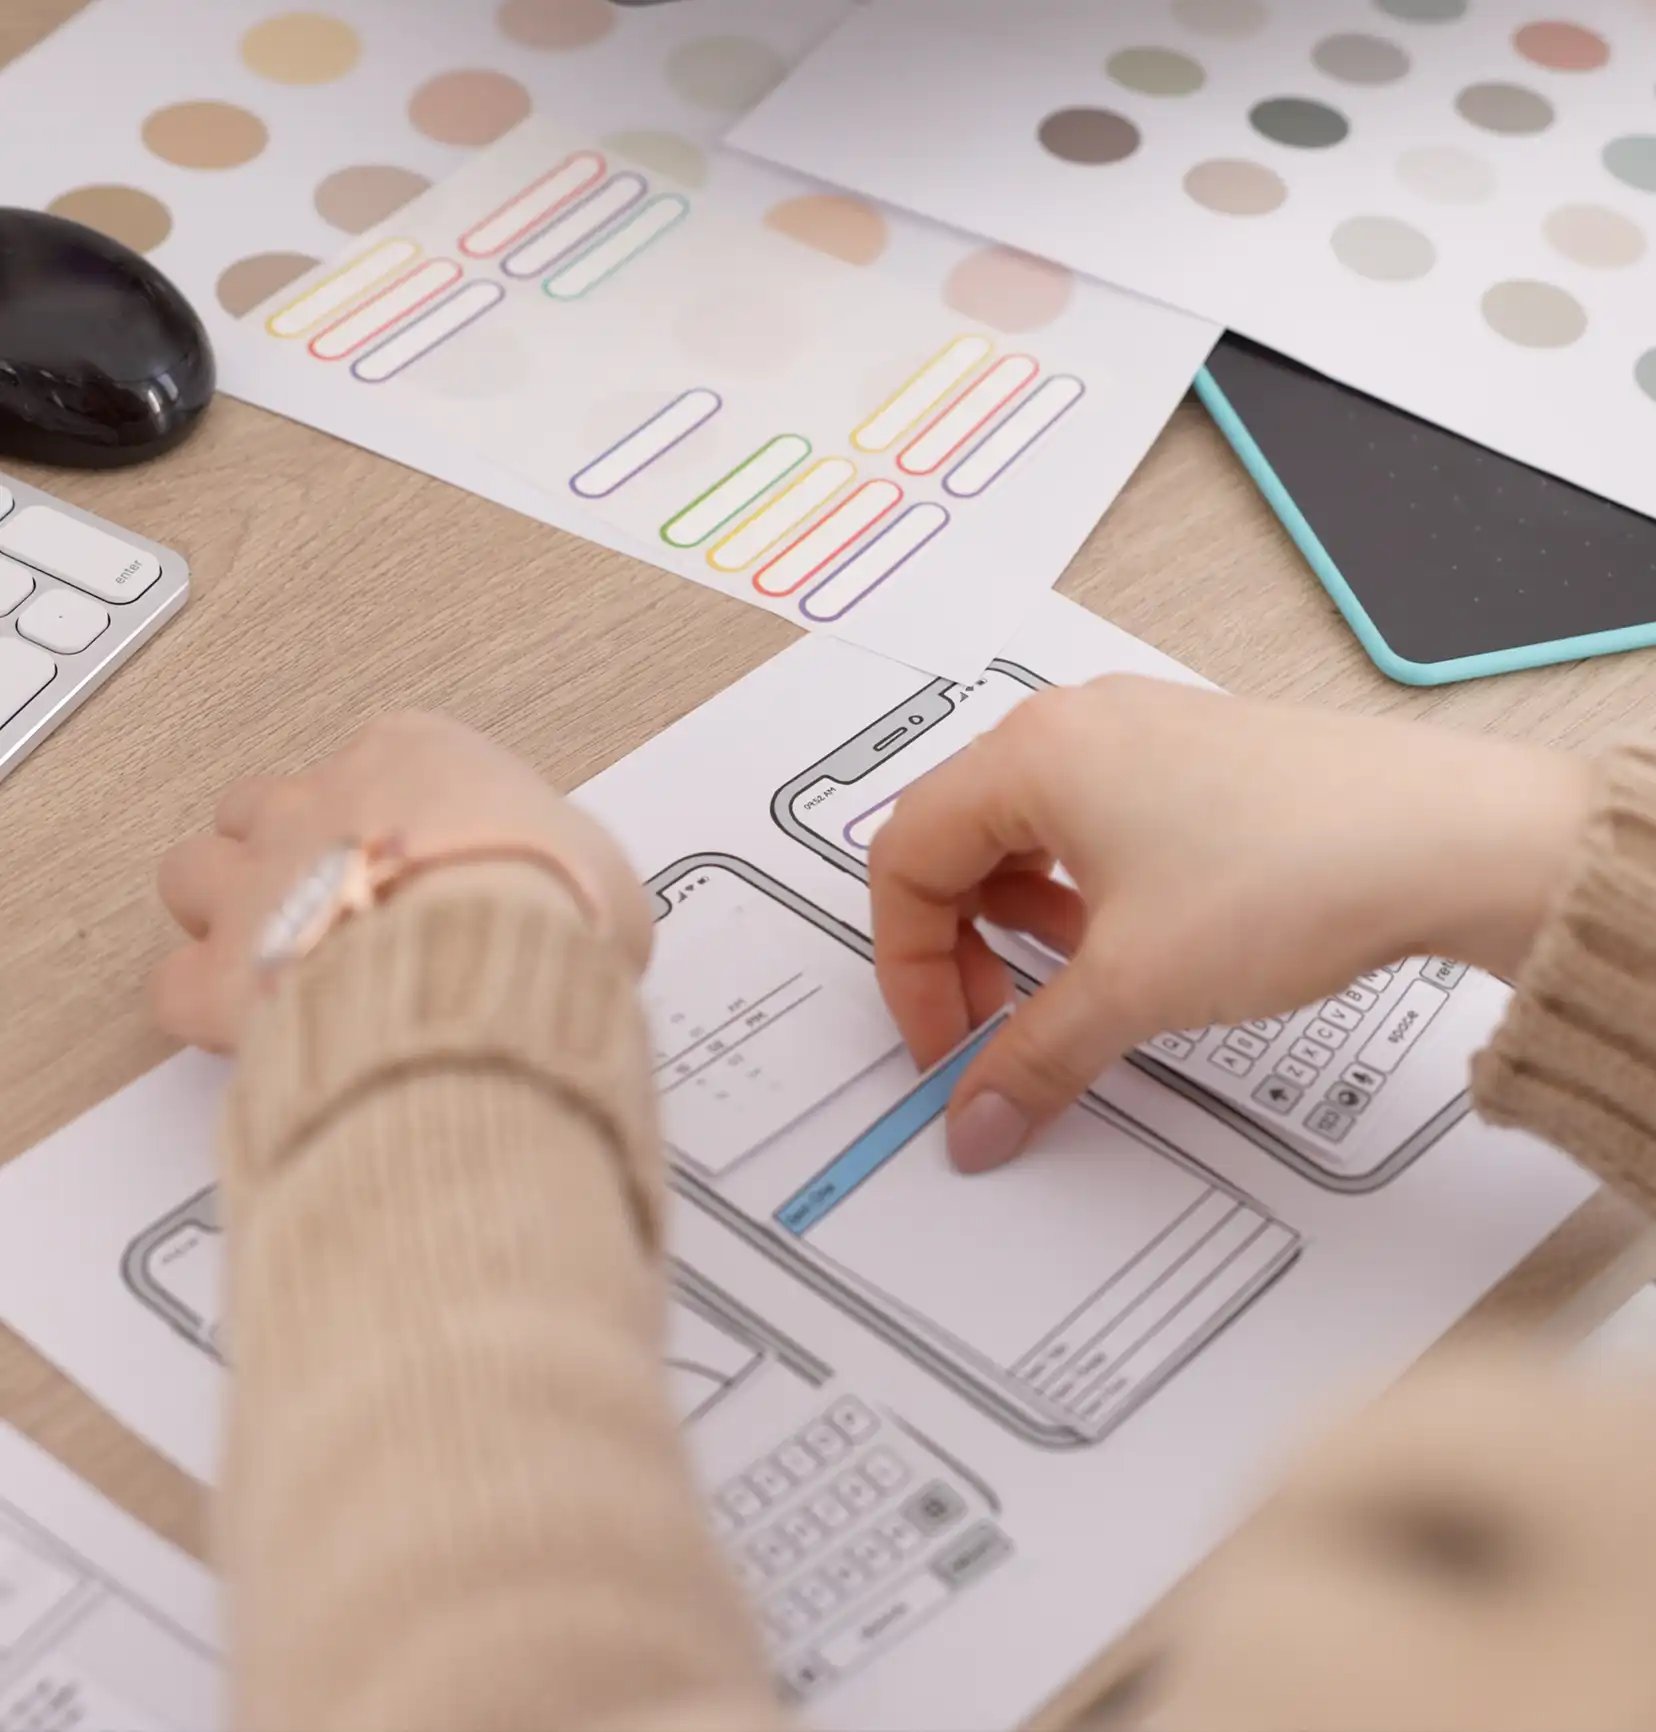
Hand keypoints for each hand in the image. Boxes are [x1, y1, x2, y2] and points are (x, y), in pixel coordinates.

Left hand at [154, 712, 650, 1051]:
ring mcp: (260, 881)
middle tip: (332, 899)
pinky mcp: (222, 972)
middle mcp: (321, 803)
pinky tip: (250, 1026)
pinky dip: (205, 1004)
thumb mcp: (600, 869)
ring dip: (224, 909)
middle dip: (285, 847)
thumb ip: (566, 871)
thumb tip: (582, 904)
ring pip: (193, 871)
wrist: (483, 965)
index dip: (394, 814)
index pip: (379, 760)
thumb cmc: (546, 905)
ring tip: (275, 954)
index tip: (421, 851)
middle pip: (264, 803)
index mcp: (414, 758)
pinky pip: (177, 982)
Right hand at [869, 676, 1589, 1173]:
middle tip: (991, 1024)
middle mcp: (1074, 725)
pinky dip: (1075, 889)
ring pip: (1021, 830)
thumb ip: (1033, 1057)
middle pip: (955, 839)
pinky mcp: (1190, 758)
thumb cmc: (1301, 870)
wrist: (1454, 841)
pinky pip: (1089, 822)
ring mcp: (1137, 733)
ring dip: (1015, 918)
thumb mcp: (1133, 984)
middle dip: (957, 945)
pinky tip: (1119, 940)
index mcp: (1031, 754)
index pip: (905, 858)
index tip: (945, 1043)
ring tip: (1059, 983)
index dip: (908, 967)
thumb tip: (980, 1114)